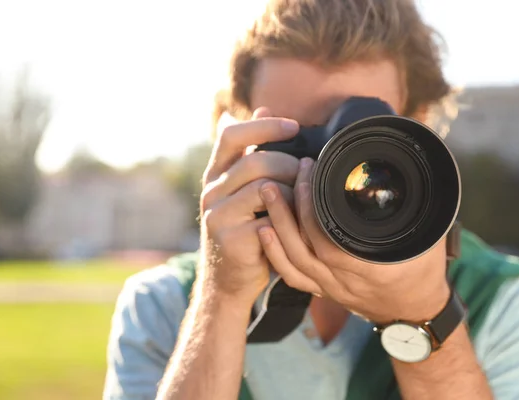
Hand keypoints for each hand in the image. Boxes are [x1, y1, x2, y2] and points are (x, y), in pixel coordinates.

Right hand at [198, 108, 300, 305]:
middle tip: (307, 176)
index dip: (264, 126)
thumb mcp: (242, 188)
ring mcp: (217, 216)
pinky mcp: (231, 239)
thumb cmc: (244, 228)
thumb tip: (264, 106)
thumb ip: (252, 151)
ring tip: (304, 200)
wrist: (228, 280)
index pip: (232, 135)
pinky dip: (289, 220)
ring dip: (292, 193)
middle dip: (290, 167)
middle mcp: (211, 192)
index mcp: (215, 174)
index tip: (295, 127)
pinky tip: (297, 224)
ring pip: (264, 189)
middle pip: (256, 163)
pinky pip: (269, 220)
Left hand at [257, 157, 450, 323]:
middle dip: (287, 208)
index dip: (312, 205)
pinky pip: (292, 276)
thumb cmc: (424, 272)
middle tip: (279, 177)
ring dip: (277, 225)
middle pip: (304, 246)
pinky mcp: (323, 290)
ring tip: (267, 194)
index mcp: (373, 267)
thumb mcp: (429, 236)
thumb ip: (416, 207)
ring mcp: (331, 288)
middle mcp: (346, 280)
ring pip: (293, 260)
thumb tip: (405, 174)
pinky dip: (275, 254)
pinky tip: (264, 232)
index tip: (309, 173)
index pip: (331, 235)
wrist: (415, 313)